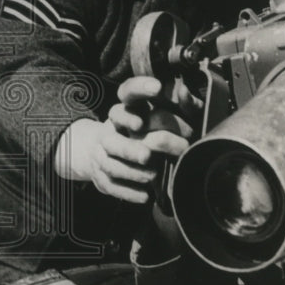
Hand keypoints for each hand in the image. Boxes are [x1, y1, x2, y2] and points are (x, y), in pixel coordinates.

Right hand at [54, 76, 192, 202]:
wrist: (104, 153)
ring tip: (152, 176)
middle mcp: (109, 131)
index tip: (157, 89)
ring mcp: (101, 154)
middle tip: (147, 155)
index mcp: (124, 110)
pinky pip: (111, 186)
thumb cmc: (146, 132)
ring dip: (131, 172)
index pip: (127, 92)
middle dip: (129, 148)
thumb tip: (184, 91)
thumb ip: (179, 105)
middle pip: (112, 140)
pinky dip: (129, 192)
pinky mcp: (100, 176)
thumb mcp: (162, 115)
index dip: (139, 88)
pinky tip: (146, 196)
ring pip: (110, 165)